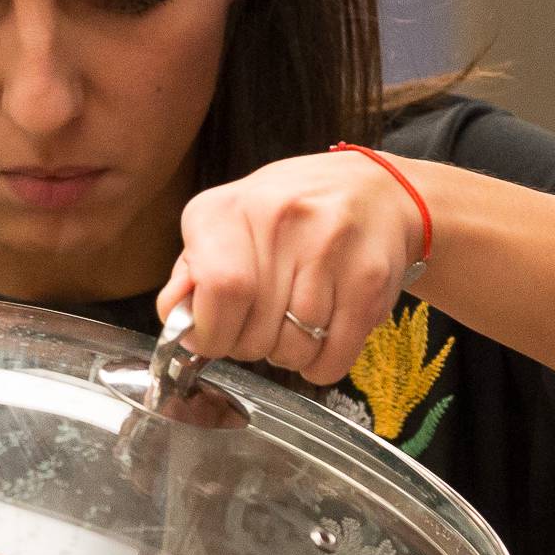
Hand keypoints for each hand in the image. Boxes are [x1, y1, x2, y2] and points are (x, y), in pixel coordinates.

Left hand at [156, 150, 426, 389]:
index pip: (218, 292)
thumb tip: (178, 320)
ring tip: (292, 324)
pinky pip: (333, 358)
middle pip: (253, 332)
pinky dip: (320, 365)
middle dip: (248, 347)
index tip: (214, 335)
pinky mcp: (369, 278)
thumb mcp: (224, 227)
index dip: (210, 332)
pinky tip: (321, 337)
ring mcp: (330, 246)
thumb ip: (191, 274)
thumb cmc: (286, 217)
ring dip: (286, 355)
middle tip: (259, 326)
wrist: (376, 190)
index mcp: (226, 210)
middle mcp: (279, 219)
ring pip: (292, 350)